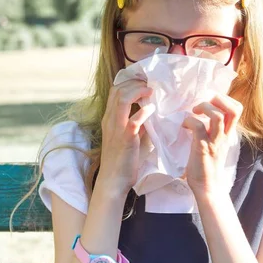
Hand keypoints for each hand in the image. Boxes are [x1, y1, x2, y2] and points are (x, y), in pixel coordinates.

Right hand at [97, 79, 154, 196]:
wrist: (113, 182)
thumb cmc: (123, 160)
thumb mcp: (129, 135)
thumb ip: (137, 122)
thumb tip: (150, 110)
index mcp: (110, 118)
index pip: (115, 90)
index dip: (130, 81)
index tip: (145, 80)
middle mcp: (110, 120)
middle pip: (118, 90)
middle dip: (136, 82)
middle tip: (151, 83)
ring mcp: (116, 129)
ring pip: (122, 100)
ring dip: (138, 92)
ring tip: (151, 91)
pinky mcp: (125, 140)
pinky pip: (133, 121)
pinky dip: (143, 112)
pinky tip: (152, 109)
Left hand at [181, 94, 242, 198]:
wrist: (207, 187)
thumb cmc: (207, 165)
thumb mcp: (215, 143)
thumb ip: (214, 130)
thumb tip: (204, 116)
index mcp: (228, 133)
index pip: (238, 109)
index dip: (225, 99)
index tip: (211, 102)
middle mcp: (224, 136)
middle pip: (234, 109)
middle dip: (218, 99)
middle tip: (204, 105)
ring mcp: (215, 141)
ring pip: (217, 116)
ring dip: (204, 108)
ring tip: (195, 112)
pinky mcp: (203, 148)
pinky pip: (198, 126)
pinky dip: (189, 121)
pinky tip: (184, 126)